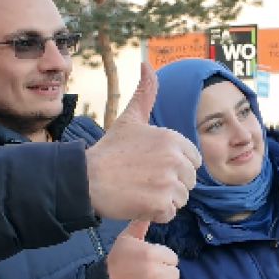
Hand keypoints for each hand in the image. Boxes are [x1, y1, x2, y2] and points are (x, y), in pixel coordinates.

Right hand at [86, 62, 200, 222]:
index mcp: (172, 138)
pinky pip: (169, 214)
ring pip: (181, 199)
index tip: (152, 167)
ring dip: (164, 200)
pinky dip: (155, 213)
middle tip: (144, 181)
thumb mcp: (129, 119)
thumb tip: (147, 64)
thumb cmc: (108, 151)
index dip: (175, 167)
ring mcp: (168, 182)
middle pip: (189, 182)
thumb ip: (144, 94)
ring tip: (140, 191)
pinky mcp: (160, 204)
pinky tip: (138, 203)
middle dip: (171, 185)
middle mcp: (174, 158)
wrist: (85, 178)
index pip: (193, 161)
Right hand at [105, 221, 180, 278]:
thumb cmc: (116, 263)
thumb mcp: (125, 240)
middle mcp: (156, 272)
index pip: (173, 258)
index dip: (163, 261)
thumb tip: (152, 210)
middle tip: (150, 276)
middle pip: (175, 274)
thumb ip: (140, 226)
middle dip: (165, 274)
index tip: (151, 263)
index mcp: (151, 254)